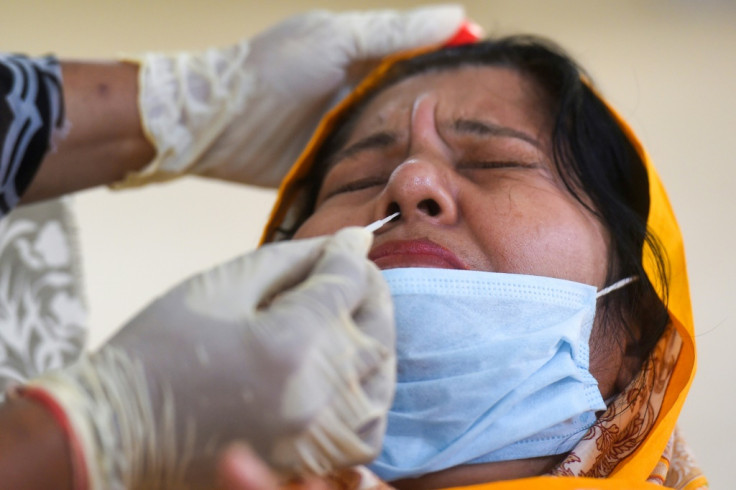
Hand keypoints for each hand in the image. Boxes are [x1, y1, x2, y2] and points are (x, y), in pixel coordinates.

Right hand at [23, 228, 394, 488]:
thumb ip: (294, 259)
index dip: (350, 256)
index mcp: (290, 344)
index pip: (348, 285)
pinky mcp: (308, 464)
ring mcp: (316, 438)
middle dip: (369, 293)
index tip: (347, 243)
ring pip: (381, 380)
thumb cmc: (159, 347)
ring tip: (349, 320)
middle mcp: (315, 395)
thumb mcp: (222, 284)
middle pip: (376, 330)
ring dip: (374, 341)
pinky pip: (367, 432)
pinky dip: (368, 396)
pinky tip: (346, 374)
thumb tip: (352, 241)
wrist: (116, 429)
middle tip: (349, 276)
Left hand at [116, 5, 463, 187]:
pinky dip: (395, 177)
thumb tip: (457, 15)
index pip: (425, 62)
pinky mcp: (337, 170)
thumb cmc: (272, 70)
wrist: (215, 124)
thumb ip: (392, 34)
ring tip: (467, 170)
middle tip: (490, 139)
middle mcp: (364, 96)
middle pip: (417, 106)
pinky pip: (374, 173)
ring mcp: (351, 135)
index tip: (496, 86)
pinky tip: (422, 187)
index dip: (458, 71)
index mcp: (366, 59)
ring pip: (400, 142)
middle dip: (447, 120)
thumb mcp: (335, 39)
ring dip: (424, 152)